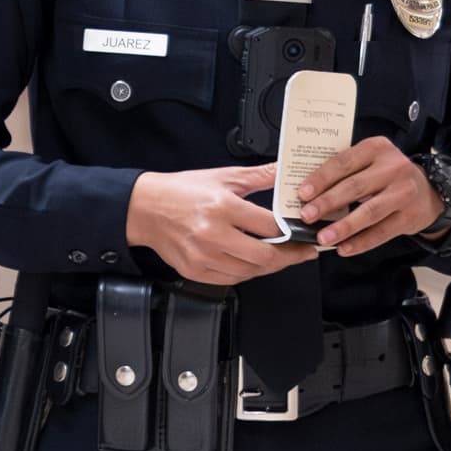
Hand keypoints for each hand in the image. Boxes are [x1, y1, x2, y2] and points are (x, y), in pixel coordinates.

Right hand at [127, 165, 321, 285]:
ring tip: (282, 257)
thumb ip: (259, 176)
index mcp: (222, 207)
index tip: (307, 234)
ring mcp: (202, 256)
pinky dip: (248, 273)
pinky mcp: (194, 271)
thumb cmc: (181, 191)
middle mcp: (212, 234)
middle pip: (264, 256)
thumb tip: (286, 171)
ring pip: (250, 271)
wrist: (143, 209)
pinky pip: (232, 279)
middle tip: (303, 252)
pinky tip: (254, 263)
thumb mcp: (222, 177)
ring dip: (270, 266)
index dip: (295, 232)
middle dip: (290, 256)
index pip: (270, 226)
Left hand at [291, 137, 442, 256]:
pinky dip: (361, 242)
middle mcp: (393, 167)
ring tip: (322, 238)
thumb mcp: (368, 161)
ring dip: (343, 227)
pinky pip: (382, 232)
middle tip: (306, 216)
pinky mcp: (410, 216)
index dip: (321, 178)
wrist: (429, 190)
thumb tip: (303, 190)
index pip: (343, 162)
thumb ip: (342, 170)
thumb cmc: (386, 174)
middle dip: (327, 203)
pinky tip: (343, 248)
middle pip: (354, 187)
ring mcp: (404, 192)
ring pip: (369, 212)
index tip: (302, 193)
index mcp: (376, 148)